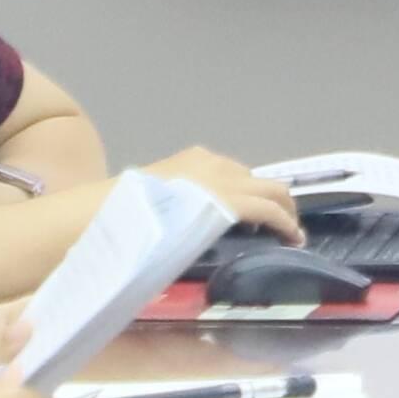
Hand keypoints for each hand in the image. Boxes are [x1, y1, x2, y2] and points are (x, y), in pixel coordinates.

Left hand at [152, 147, 309, 241]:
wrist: (100, 211)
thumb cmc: (143, 237)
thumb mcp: (188, 243)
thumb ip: (223, 233)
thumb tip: (248, 237)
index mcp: (220, 197)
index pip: (268, 208)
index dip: (288, 225)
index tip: (298, 242)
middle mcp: (219, 172)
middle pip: (269, 185)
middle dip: (285, 206)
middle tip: (290, 228)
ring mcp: (205, 160)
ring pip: (249, 174)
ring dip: (262, 194)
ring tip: (260, 216)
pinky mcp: (191, 154)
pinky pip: (226, 166)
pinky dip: (239, 183)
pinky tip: (229, 198)